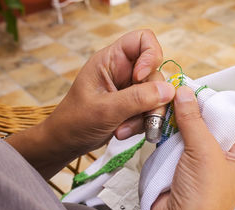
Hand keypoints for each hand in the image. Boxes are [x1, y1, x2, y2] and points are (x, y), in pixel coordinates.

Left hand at [7, 30, 174, 178]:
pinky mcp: (133, 106)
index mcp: (110, 60)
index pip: (142, 40)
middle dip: (151, 99)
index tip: (141, 78)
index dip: (150, 55)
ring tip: (123, 131)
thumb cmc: (75, 121)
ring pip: (156, 95)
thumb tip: (169, 90)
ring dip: (145, 116)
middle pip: (154, 73)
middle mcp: (123, 71)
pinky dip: (141, 124)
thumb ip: (137, 99)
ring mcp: (129, 89)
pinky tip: (123, 132)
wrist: (66, 143)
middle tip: (143, 118)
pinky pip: (149, 110)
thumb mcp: (105, 109)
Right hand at [146, 86, 234, 209]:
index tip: (191, 89)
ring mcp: (199, 166)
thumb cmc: (202, 198)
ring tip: (163, 107)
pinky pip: (174, 147)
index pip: (227, 121)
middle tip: (174, 95)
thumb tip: (185, 91)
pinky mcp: (179, 171)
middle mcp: (222, 161)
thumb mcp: (203, 152)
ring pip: (187, 136)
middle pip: (205, 127)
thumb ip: (193, 120)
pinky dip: (166, 137)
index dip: (209, 105)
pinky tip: (158, 125)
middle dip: (189, 114)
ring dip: (175, 125)